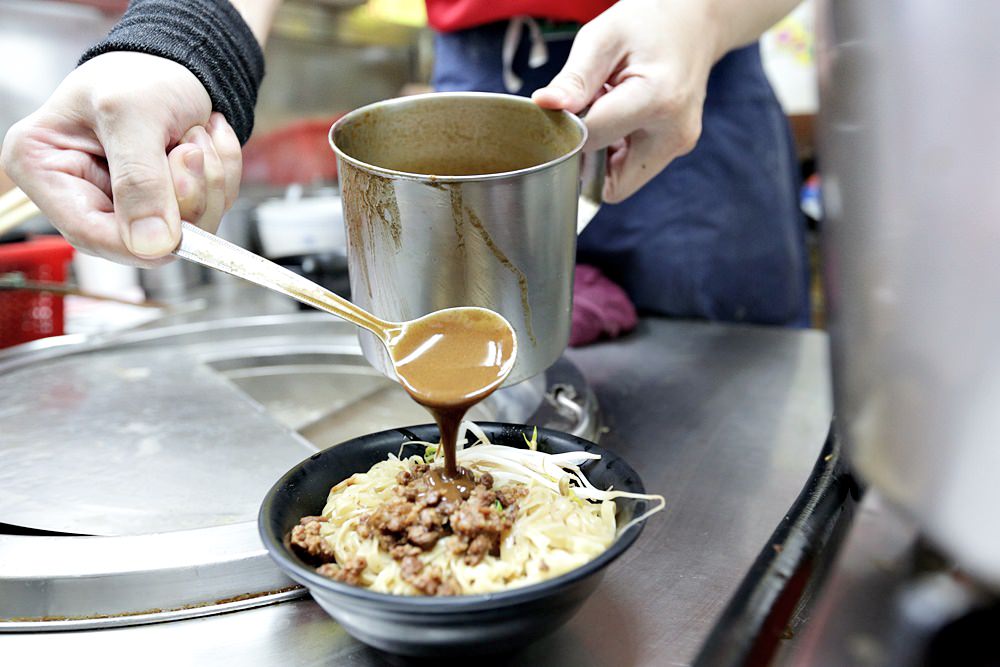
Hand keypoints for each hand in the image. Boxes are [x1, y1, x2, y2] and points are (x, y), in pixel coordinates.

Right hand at [1, 52, 241, 266]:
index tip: (181, 227)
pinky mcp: (165, 204)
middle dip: (184, 196)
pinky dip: (219, 176)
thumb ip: (140, 180)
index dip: (143, 242)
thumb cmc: (141, 74)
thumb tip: (151, 245)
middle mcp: (81, 194)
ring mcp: (127, 203)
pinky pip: (209, 212)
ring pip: (185, 231)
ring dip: (208, 181)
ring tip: (195, 134)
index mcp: (44, 168)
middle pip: (143, 240)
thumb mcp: (133, 115)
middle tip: (191, 148)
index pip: (90, 235)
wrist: (181, 60)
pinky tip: (206, 141)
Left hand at [532, 0, 718, 202]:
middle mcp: (674, 133)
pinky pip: (633, 168)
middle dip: (586, 158)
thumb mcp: (603, 39)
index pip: (591, 142)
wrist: (693, 21)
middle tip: (583, 115)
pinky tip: (617, 117)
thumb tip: (545, 106)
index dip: (567, 131)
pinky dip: (616, 150)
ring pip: (621, 181)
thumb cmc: (647, 23)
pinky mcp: (676, 148)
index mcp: (657, 101)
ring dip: (601, 155)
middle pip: (611, 183)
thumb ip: (574, 79)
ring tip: (605, 110)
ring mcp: (679, 145)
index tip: (561, 110)